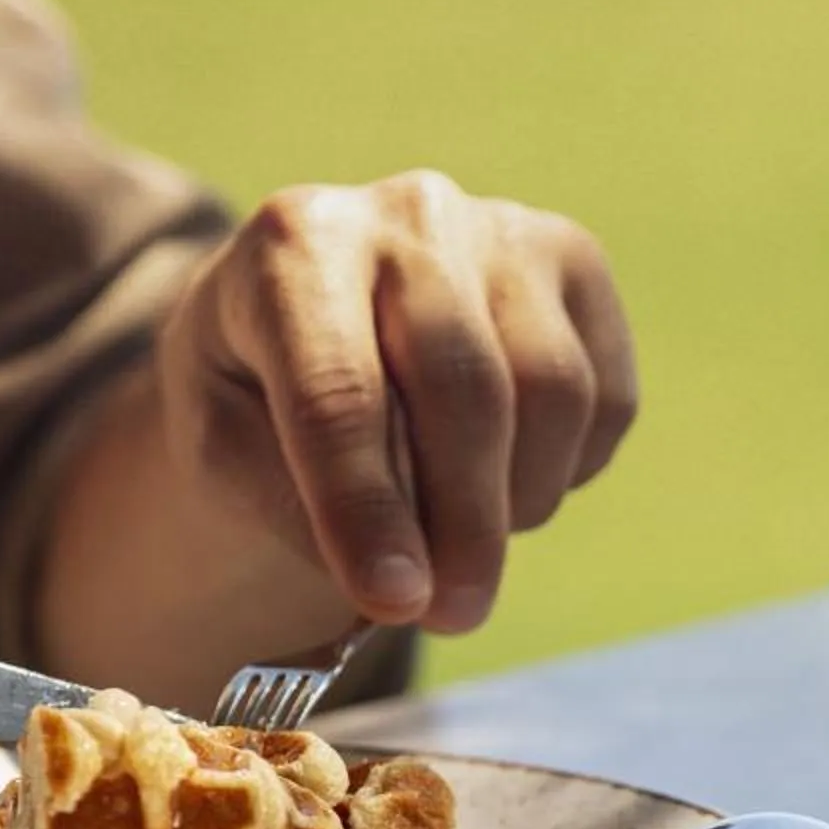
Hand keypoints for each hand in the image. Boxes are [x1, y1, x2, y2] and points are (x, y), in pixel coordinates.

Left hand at [154, 171, 636, 634]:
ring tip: (461, 537)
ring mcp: (507, 229)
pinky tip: (504, 474)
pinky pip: (604, 400)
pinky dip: (564, 470)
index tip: (394, 602)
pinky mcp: (579, 266)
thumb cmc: (257, 390)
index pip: (340, 391)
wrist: (319, 313)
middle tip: (451, 615)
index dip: (368, 509)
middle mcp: (411, 213)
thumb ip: (294, 505)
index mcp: (295, 243)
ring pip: (554, 395)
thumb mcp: (223, 446)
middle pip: (465, 388)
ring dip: (517, 502)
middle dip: (464, 525)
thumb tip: (407, 582)